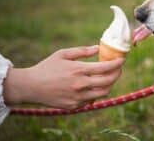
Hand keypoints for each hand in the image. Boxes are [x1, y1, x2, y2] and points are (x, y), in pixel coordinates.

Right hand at [3, 45, 124, 108]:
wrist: (31, 87)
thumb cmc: (47, 67)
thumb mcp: (63, 54)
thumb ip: (82, 51)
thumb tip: (98, 48)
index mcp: (78, 70)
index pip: (105, 68)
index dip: (117, 64)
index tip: (122, 60)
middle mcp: (80, 85)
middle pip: (108, 81)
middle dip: (117, 74)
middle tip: (118, 69)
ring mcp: (78, 97)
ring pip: (103, 93)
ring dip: (109, 85)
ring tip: (109, 77)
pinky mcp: (74, 106)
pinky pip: (92, 100)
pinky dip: (97, 93)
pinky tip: (95, 86)